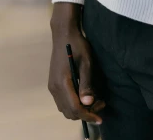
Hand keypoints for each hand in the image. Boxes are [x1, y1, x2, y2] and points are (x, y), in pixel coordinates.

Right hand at [49, 2, 104, 124]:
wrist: (63, 34)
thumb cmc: (77, 45)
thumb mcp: (86, 62)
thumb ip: (86, 83)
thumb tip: (88, 102)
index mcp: (62, 83)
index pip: (75, 108)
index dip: (88, 116)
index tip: (100, 118)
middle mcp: (54, 88)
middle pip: (69, 112)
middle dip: (85, 113)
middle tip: (100, 105)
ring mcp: (52, 86)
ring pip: (65, 109)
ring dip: (79, 110)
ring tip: (94, 101)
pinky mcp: (53, 83)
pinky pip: (62, 102)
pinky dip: (73, 104)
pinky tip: (84, 96)